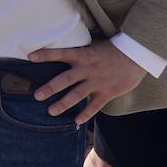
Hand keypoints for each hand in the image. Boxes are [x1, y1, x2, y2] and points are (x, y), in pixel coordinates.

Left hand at [29, 39, 146, 124]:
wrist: (136, 55)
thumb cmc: (111, 49)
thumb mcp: (92, 45)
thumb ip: (78, 52)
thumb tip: (60, 52)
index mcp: (83, 54)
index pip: (61, 53)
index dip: (46, 54)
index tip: (30, 57)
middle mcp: (88, 69)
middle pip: (65, 79)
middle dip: (50, 88)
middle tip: (36, 95)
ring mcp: (97, 82)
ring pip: (77, 95)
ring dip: (63, 104)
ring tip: (50, 112)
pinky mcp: (107, 92)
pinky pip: (94, 105)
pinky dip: (85, 114)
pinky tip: (76, 121)